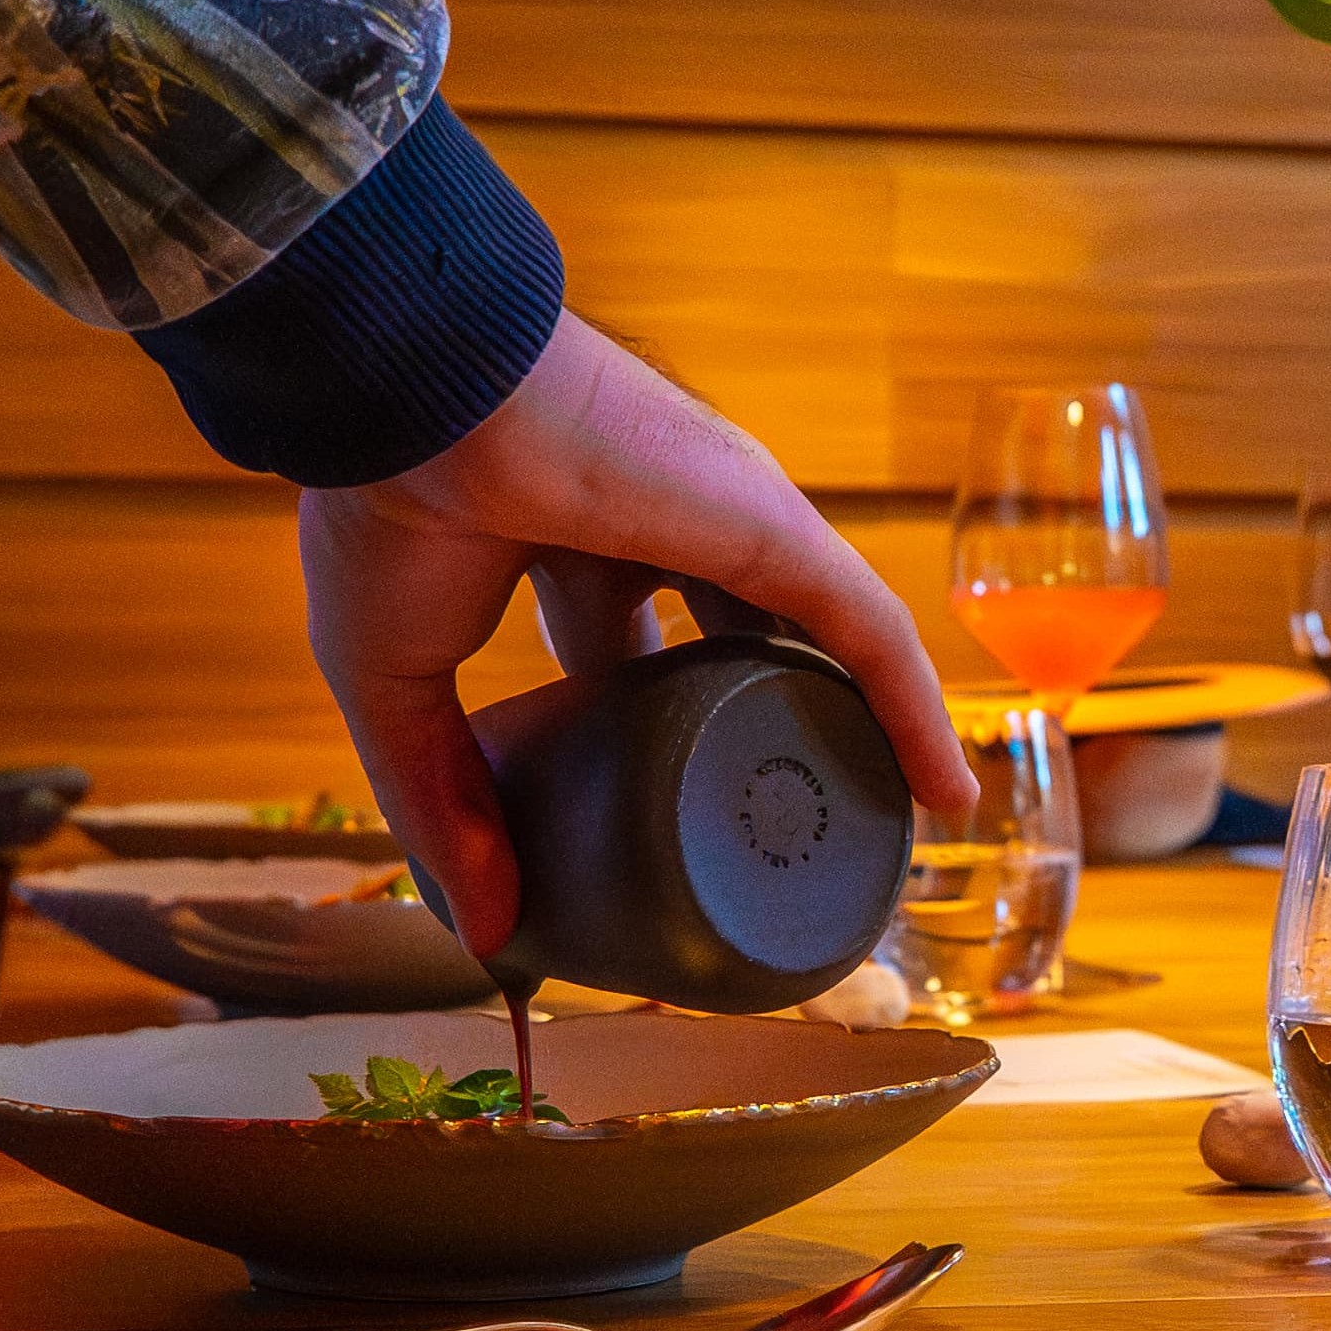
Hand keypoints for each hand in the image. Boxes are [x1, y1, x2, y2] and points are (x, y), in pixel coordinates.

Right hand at [295, 312, 974, 960]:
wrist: (415, 397)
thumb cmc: (386, 510)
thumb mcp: (398, 684)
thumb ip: (443, 801)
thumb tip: (480, 932)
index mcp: (566, 540)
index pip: (625, 643)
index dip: (643, 726)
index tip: (647, 813)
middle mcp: (660, 525)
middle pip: (734, 644)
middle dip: (754, 728)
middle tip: (768, 832)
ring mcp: (728, 523)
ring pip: (817, 640)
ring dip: (851, 724)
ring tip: (879, 823)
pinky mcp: (777, 529)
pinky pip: (872, 631)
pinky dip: (912, 711)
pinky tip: (943, 791)